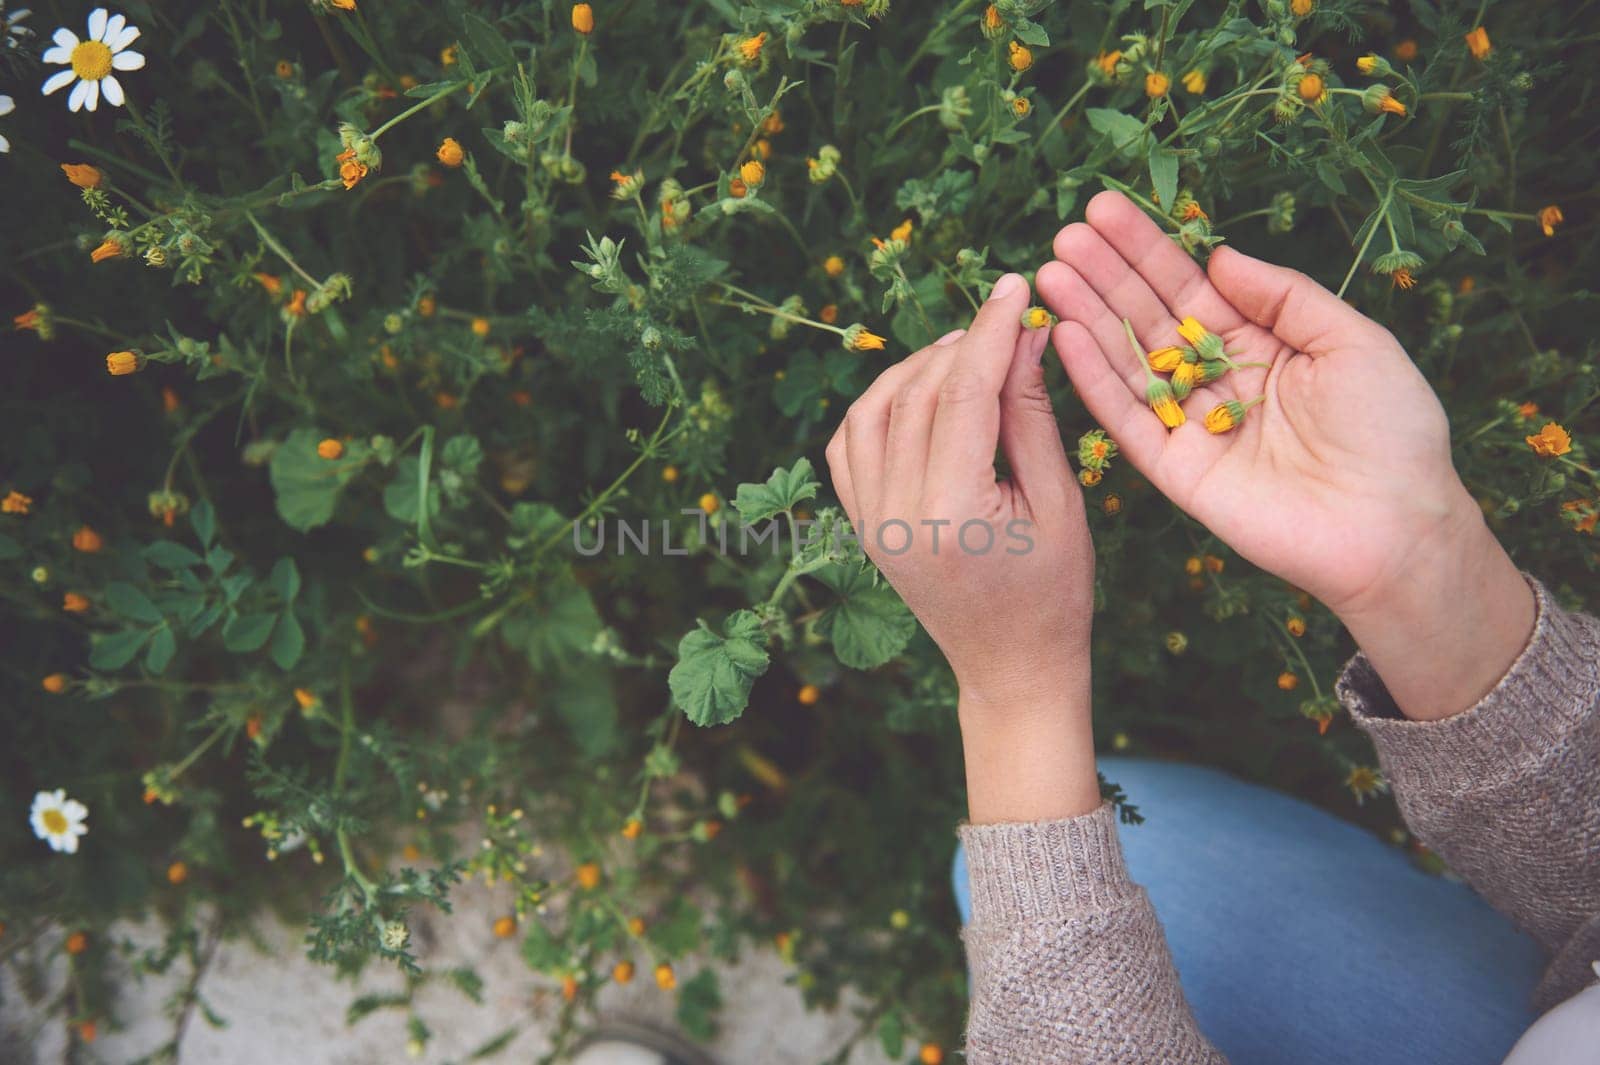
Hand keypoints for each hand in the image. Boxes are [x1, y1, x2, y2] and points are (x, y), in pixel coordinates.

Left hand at [827, 274, 1100, 819]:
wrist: (1013, 667)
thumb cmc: (1054, 591)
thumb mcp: (1059, 499)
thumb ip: (1032, 414)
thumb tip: (1023, 335)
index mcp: (951, 513)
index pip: (964, 393)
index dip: (991, 331)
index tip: (1014, 286)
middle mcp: (896, 515)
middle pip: (917, 395)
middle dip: (961, 345)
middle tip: (1003, 320)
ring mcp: (870, 523)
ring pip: (871, 412)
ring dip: (915, 369)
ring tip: (965, 354)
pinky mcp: (862, 526)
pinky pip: (849, 447)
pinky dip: (876, 407)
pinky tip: (918, 392)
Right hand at [1041, 190, 1532, 719]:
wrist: (1394, 526)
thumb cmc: (1392, 431)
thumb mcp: (1352, 341)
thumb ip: (1283, 297)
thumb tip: (1218, 258)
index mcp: (1261, 346)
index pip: (1190, 289)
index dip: (1148, 251)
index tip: (1105, 211)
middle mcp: (1218, 381)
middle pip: (1150, 319)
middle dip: (1107, 276)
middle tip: (1066, 235)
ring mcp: (1193, 426)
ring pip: (1128, 363)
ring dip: (1087, 317)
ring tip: (1050, 272)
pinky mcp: (1176, 471)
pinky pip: (1127, 420)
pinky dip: (1094, 380)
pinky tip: (1065, 336)